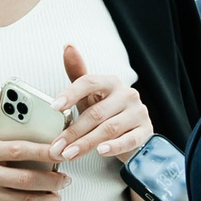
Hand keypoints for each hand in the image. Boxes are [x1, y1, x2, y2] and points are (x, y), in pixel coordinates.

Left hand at [51, 44, 151, 161]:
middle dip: (73, 131)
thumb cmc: (107, 112)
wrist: (132, 133)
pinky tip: (100, 151)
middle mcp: (126, 94)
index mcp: (111, 82)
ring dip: (86, 143)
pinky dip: (114, 147)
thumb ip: (77, 73)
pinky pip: (129, 140)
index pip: (89, 82)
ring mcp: (138, 113)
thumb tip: (68, 46)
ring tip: (70, 154)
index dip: (71, 93)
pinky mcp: (145, 131)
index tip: (55, 107)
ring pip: (109, 128)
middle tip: (57, 146)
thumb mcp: (90, 95)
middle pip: (96, 112)